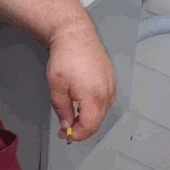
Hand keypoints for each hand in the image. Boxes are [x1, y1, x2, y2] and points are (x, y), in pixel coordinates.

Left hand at [46, 22, 115, 141]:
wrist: (76, 34)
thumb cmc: (64, 59)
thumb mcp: (57, 87)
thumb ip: (63, 110)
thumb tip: (67, 126)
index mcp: (94, 98)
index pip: (89, 127)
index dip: (77, 135)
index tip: (64, 135)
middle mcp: (108, 94)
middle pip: (97, 121)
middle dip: (82, 128)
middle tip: (66, 127)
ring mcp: (112, 86)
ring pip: (102, 111)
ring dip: (89, 117)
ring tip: (73, 114)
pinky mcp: (112, 78)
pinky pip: (105, 100)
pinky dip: (94, 107)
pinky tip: (83, 102)